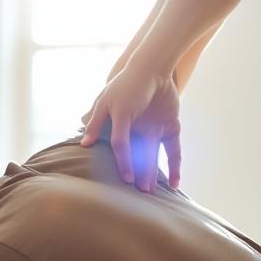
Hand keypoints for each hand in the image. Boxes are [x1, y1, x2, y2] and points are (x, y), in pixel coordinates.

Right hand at [80, 64, 181, 192]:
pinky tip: (176, 184)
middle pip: (137, 159)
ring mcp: (155, 131)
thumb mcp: (109, 106)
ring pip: (153, 159)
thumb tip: (83, 144)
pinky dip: (176, 168)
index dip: (122, 165)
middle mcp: (137, 133)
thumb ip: (99, 126)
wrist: (153, 67)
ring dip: (153, 175)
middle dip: (138, 175)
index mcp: (121, 128)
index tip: (122, 181)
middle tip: (140, 193)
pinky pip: (174, 152)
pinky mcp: (171, 128)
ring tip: (152, 193)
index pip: (120, 152)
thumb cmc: (128, 85)